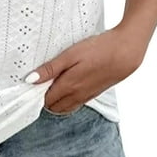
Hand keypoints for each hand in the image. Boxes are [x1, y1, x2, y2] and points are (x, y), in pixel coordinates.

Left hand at [25, 27, 144, 112]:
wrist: (125, 52)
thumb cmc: (98, 49)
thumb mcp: (70, 55)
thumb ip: (50, 68)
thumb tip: (31, 80)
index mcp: (69, 86)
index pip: (46, 100)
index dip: (36, 93)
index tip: (32, 82)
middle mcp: (77, 96)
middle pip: (54, 107)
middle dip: (45, 98)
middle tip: (40, 82)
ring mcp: (87, 96)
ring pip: (66, 107)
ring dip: (56, 100)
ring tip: (52, 83)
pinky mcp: (95, 93)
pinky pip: (76, 103)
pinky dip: (67, 99)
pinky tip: (67, 85)